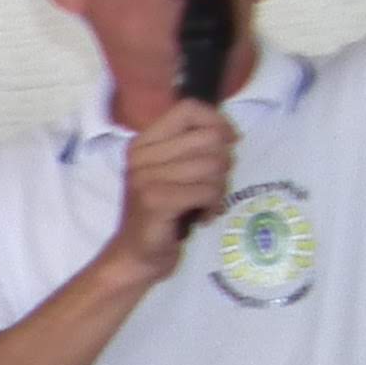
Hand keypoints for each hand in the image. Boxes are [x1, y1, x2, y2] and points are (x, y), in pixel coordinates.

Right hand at [112, 99, 236, 273]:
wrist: (136, 255)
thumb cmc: (161, 213)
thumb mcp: (170, 172)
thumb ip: (191, 147)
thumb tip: (229, 133)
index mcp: (143, 143)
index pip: (188, 109)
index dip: (216, 121)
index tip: (227, 142)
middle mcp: (140, 156)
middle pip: (209, 139)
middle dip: (223, 163)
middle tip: (211, 185)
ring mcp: (145, 178)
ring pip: (213, 166)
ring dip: (219, 188)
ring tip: (206, 203)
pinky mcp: (156, 201)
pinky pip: (208, 190)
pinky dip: (213, 205)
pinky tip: (202, 217)